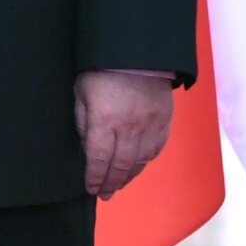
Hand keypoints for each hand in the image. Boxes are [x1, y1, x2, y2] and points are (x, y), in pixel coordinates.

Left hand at [74, 70, 172, 199]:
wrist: (136, 51)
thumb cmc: (101, 70)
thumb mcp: (81, 92)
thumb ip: (83, 121)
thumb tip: (88, 148)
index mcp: (105, 119)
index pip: (99, 158)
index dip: (95, 177)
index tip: (91, 189)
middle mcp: (129, 126)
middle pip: (121, 165)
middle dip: (111, 183)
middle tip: (105, 195)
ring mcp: (150, 124)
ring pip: (140, 161)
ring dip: (129, 177)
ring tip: (119, 185)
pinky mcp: (164, 120)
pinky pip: (156, 148)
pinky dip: (146, 161)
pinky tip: (138, 166)